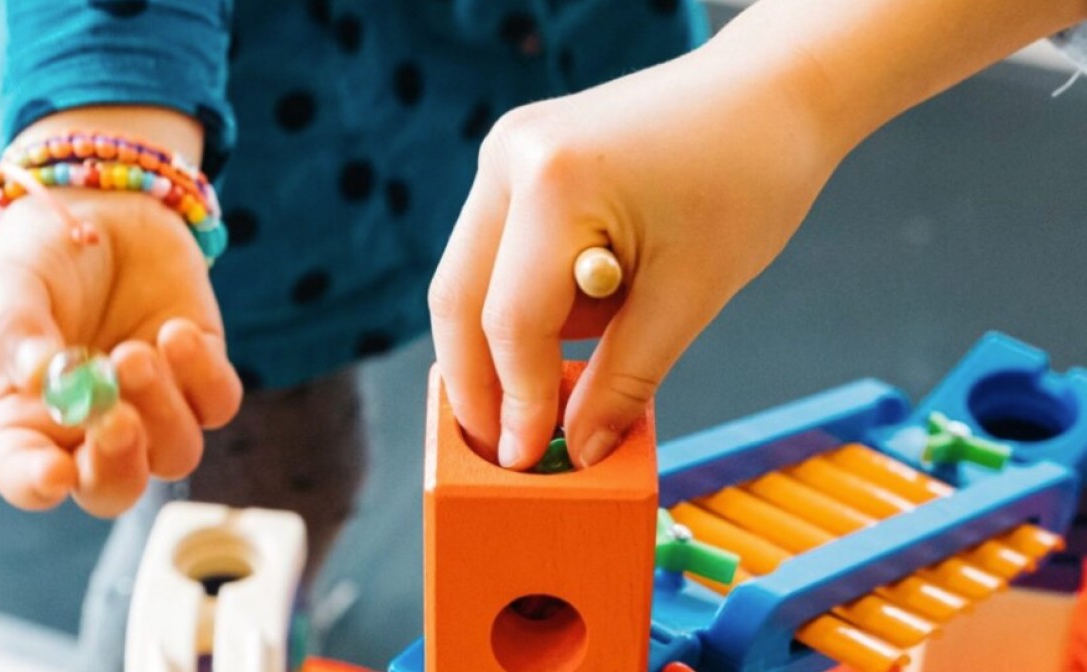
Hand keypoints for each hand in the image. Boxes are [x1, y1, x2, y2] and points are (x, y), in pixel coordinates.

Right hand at [0, 189, 240, 516]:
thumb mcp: (9, 283)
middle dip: (118, 466)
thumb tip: (38, 375)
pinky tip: (174, 330)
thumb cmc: (38, 257)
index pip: (28, 477)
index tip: (54, 473)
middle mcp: (90, 429)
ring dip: (159, 408)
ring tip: (135, 350)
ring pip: (174, 451)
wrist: (101, 208)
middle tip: (116, 421)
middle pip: (114, 487)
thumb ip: (17, 329)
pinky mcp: (201, 375)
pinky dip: (202, 376)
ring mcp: (152, 408)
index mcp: (27, 422)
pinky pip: (217, 404)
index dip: (40, 484)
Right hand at [429, 47, 842, 470]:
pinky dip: (529, 298)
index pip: (511, 321)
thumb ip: (623, 379)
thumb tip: (576, 449)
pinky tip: (588, 311)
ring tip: (580, 364)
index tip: (527, 460)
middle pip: (458, 298)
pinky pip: (499, 252)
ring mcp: (508, 153)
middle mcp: (510, 158)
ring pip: (470, 278)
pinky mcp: (521, 160)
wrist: (774, 93)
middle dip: (478, 382)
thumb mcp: (691, 294)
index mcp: (553, 182)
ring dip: (510, 337)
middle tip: (500, 448)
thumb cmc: (749, 174)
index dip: (516, 402)